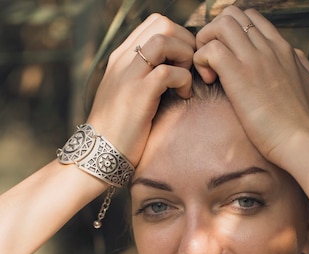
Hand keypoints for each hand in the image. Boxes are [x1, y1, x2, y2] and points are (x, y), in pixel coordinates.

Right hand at [87, 14, 195, 165]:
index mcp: (122, 57)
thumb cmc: (120, 131)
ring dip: (184, 55)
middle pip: (162, 23)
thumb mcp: (129, 95)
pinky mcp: (137, 95)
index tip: (184, 61)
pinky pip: (167, 72)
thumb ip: (145, 77)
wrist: (99, 155)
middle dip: (185, 42)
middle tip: (189, 69)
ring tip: (185, 79)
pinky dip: (183, 80)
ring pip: (164, 39)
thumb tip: (173, 69)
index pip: (155, 23)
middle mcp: (123, 60)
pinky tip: (183, 96)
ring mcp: (129, 75)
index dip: (178, 36)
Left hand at [194, 7, 308, 168]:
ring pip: (220, 24)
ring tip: (209, 70)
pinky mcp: (239, 73)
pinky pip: (210, 49)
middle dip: (215, 34)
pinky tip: (209, 82)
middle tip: (213, 63)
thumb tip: (294, 56)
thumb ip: (302, 66)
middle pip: (233, 15)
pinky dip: (202, 61)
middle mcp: (268, 47)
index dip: (233, 34)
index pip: (252, 20)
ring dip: (206, 43)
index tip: (229, 60)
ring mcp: (254, 58)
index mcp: (283, 49)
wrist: (303, 141)